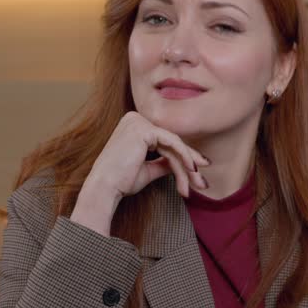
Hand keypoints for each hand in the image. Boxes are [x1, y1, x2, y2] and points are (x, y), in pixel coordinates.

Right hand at [70, 111, 209, 234]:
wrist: (105, 188)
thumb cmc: (121, 182)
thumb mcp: (147, 170)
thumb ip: (163, 162)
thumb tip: (179, 163)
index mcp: (133, 126)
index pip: (165, 141)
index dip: (183, 158)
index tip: (197, 174)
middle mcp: (134, 119)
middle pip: (171, 143)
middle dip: (189, 163)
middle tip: (203, 182)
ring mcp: (138, 121)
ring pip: (174, 145)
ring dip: (187, 166)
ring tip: (198, 184)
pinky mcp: (143, 129)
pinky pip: (172, 143)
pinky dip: (184, 156)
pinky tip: (192, 169)